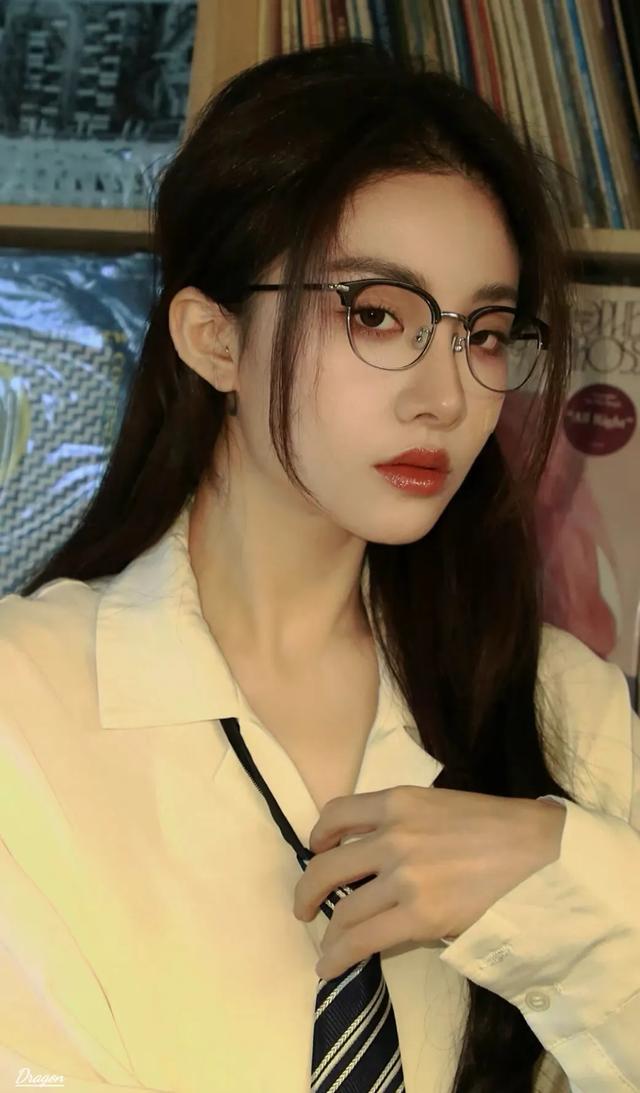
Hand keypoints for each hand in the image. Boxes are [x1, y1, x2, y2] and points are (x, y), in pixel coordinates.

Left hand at [293, 785, 565, 979]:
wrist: (542, 853)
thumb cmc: (502, 827)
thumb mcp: (444, 804)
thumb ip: (408, 820)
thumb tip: (380, 850)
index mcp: (398, 801)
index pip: (337, 812)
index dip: (319, 835)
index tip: (317, 849)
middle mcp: (392, 835)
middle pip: (327, 864)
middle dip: (308, 889)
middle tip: (305, 905)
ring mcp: (404, 876)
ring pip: (343, 908)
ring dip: (327, 930)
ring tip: (325, 943)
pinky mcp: (418, 915)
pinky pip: (362, 938)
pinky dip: (338, 955)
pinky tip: (329, 965)